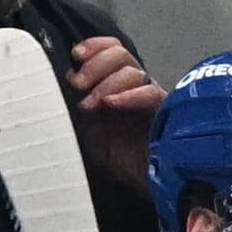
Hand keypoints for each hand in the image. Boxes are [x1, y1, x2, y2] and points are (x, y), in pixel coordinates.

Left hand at [68, 37, 165, 185]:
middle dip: (96, 63)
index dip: (94, 47)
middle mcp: (135, 88)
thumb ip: (81, 108)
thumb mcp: (89, 132)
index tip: (77, 56)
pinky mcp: (166, 111)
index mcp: (116, 88)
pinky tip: (112, 103)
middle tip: (80, 83)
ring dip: (107, 81)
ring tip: (93, 103)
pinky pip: (150, 92)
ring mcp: (151, 98)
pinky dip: (128, 94)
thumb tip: (66, 84)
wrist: (147, 184)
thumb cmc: (122, 162)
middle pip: (120, 54)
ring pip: (133, 69)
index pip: (109, 52)